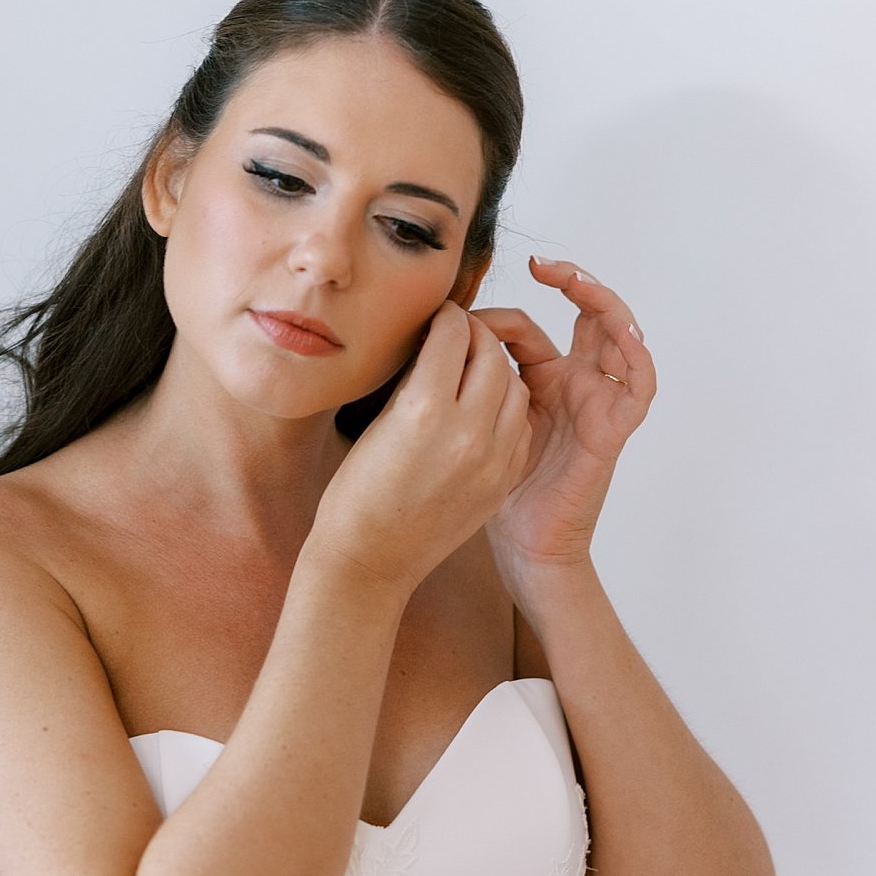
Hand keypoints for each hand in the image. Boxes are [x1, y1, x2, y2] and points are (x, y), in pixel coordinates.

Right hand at [308, 300, 532, 593]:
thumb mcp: (379, 422)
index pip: (453, 334)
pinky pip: (519, 427)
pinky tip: (483, 410)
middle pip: (492, 357)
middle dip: (477, 336)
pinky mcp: (501, 482)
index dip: (446, 316)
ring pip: (515, 389)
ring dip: (497, 371)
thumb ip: (415, 379)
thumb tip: (439, 343)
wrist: (370, 560)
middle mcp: (466, 433)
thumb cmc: (357, 492)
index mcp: (424, 410)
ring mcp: (491, 461)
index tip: (441, 314)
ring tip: (473, 371)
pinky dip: (506, 409)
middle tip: (461, 334)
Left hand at [469, 255, 656, 574]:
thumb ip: (463, 381)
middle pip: (587, 316)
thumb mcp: (472, 420)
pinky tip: (619, 332)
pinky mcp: (613, 429)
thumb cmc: (491, 488)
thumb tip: (431, 336)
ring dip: (605, 304)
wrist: (519, 543)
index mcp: (540, 382)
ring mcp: (597, 404)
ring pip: (620, 336)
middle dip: (571, 282)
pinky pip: (639, 385)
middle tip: (543, 265)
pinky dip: (636, 354)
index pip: (531, 326)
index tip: (469, 310)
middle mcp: (575, 385)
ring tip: (580, 283)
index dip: (505, 311)